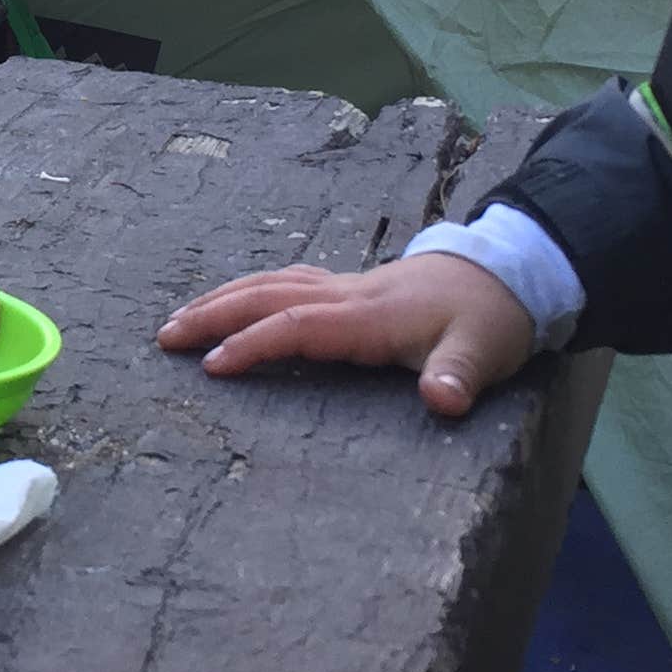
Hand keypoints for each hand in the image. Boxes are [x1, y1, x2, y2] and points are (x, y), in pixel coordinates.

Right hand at [155, 252, 533, 417]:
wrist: (507, 272)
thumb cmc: (490, 319)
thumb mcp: (484, 353)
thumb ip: (459, 376)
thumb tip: (442, 400)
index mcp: (370, 316)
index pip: (298, 325)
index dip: (254, 344)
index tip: (212, 367)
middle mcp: (348, 294)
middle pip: (267, 296)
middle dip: (213, 314)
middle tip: (164, 337)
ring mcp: (345, 286)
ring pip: (270, 283)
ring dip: (222, 299)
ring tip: (178, 321)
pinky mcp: (348, 287)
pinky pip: (284, 282)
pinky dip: (248, 290)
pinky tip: (232, 302)